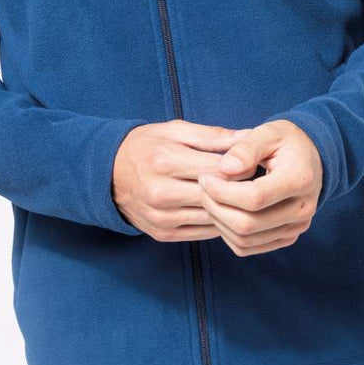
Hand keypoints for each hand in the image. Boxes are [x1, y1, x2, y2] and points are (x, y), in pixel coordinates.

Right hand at [111, 119, 252, 240]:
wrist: (109, 173)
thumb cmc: (146, 146)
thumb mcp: (175, 130)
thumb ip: (213, 135)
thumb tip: (249, 136)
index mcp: (166, 161)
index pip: (220, 169)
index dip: (244, 166)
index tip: (253, 163)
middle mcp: (162, 192)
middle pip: (218, 195)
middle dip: (241, 189)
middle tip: (254, 181)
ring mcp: (161, 217)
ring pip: (213, 218)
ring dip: (232, 208)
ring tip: (243, 196)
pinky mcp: (162, 234)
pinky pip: (203, 233)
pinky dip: (218, 222)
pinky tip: (224, 210)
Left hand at [197, 120, 322, 255]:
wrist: (311, 158)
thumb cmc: (286, 142)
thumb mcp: (268, 132)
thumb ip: (246, 148)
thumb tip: (224, 168)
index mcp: (300, 179)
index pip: (254, 197)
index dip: (222, 191)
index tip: (204, 177)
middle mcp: (302, 209)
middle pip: (248, 224)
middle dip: (216, 207)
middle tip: (202, 188)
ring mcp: (296, 228)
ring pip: (246, 240)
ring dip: (219, 222)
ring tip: (209, 198)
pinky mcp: (286, 237)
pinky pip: (249, 247)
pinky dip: (228, 234)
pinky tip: (221, 212)